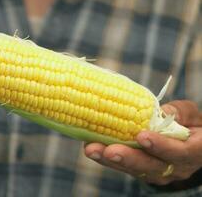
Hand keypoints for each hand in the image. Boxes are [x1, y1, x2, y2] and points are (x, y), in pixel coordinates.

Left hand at [84, 100, 201, 185]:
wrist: (186, 143)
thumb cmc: (189, 123)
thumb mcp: (190, 114)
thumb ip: (178, 112)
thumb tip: (159, 110)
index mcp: (193, 152)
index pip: (178, 152)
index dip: (160, 145)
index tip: (141, 136)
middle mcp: (176, 168)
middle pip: (151, 166)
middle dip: (128, 158)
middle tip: (110, 150)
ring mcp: (157, 173)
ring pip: (133, 169)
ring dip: (110, 160)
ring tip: (92, 150)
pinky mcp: (141, 172)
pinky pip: (123, 167)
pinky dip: (106, 158)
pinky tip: (91, 148)